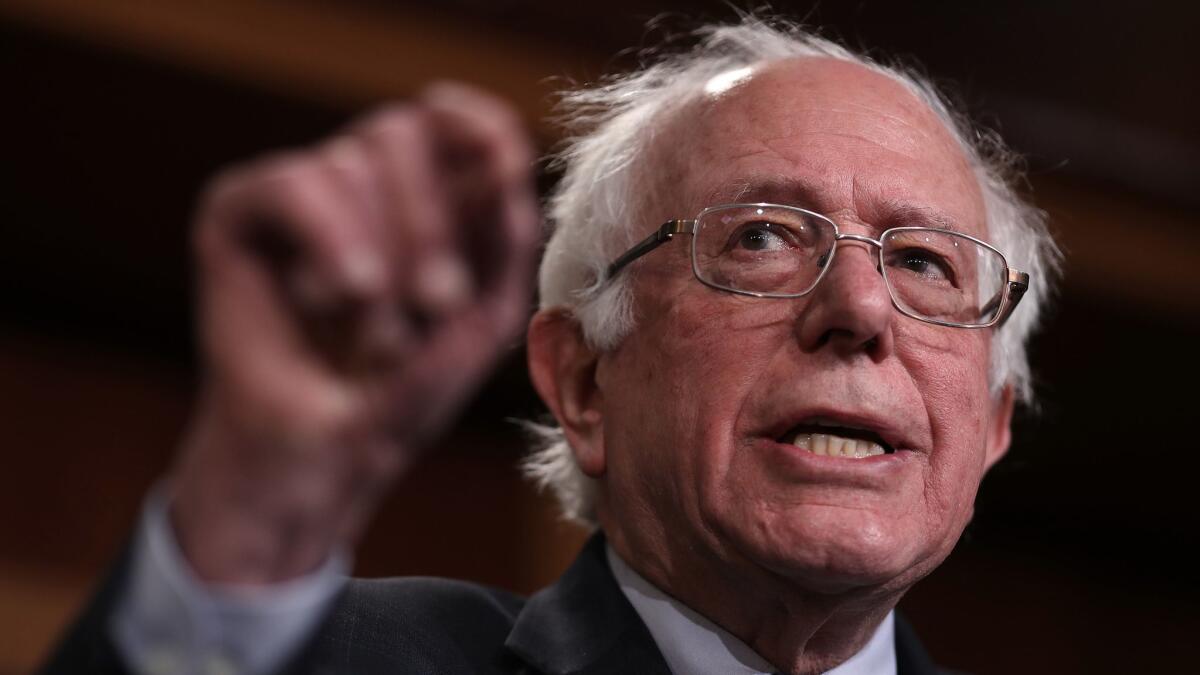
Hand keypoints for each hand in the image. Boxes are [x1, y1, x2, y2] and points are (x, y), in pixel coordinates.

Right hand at [167, 83, 539, 583]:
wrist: (324, 458)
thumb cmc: (406, 392)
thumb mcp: (483, 316)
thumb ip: (504, 236)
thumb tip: (507, 157)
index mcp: (424, 198)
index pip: (451, 120)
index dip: (477, 123)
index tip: (503, 162)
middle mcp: (359, 184)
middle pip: (401, 129)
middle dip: (430, 221)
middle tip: (437, 303)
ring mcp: (297, 196)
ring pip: (353, 160)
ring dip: (380, 257)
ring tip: (374, 335)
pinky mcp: (237, 214)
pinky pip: (295, 183)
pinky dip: (330, 238)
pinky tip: (337, 296)